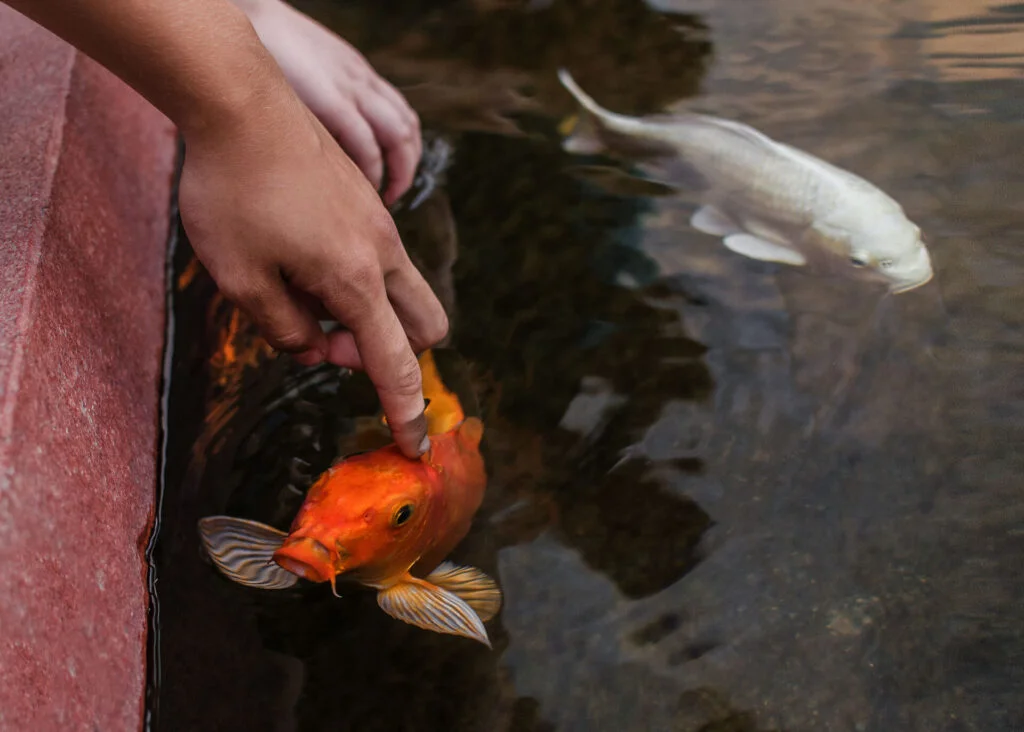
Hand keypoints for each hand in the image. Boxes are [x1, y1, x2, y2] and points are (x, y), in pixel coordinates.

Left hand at [179, 75, 447, 457]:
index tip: (415, 445)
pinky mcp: (368, 204)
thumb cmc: (233, 193)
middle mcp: (382, 255)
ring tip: (300, 289)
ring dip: (369, 314)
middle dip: (393, 354)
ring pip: (403, 291)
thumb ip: (284, 329)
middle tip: (330, 343)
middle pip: (427, 326)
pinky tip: (300, 254)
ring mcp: (380, 225)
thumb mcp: (241, 279)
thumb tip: (314, 348)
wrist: (241, 105)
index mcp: (355, 282)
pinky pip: (381, 260)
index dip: (406, 412)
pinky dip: (356, 280)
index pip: (395, 365)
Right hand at [235, 0, 421, 204]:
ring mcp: (351, 88)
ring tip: (387, 195)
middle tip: (395, 193)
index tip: (394, 175)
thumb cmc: (265, 47)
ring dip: (400, 171)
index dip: (405, 150)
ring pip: (398, 136)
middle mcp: (362, 81)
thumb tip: (319, 140)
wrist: (248, 12)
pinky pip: (366, 142)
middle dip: (408, 166)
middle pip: (408, 128)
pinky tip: (364, 185)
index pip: (401, 114)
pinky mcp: (334, 99)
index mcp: (358, 75)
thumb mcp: (307, 71)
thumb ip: (320, 98)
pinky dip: (372, 168)